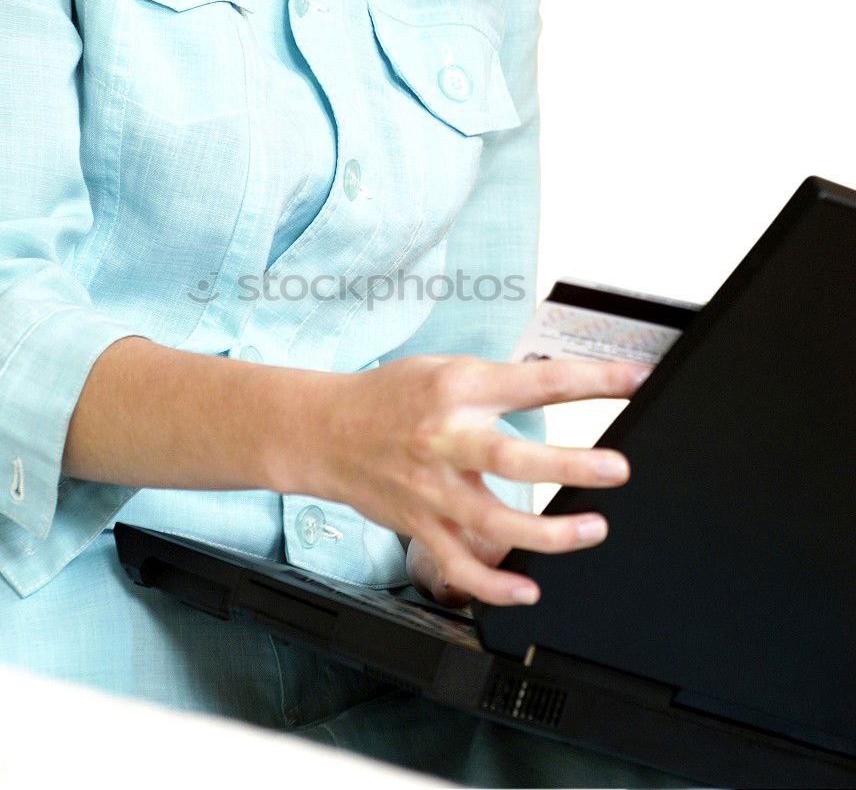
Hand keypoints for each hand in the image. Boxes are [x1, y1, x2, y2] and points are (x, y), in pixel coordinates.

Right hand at [298, 355, 648, 606]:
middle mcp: (445, 438)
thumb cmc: (387, 397)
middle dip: (571, 466)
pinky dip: (494, 585)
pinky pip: (459, 564)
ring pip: (493, 521)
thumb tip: (556, 386)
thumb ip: (496, 383)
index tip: (634, 381)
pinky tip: (528, 590)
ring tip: (592, 530)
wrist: (324, 431)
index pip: (536, 380)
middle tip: (617, 469)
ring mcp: (432, 487)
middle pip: (513, 457)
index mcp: (458, 389)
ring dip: (548, 534)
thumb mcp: (443, 370)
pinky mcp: (419, 523)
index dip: (592, 380)